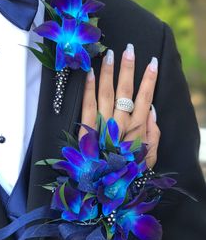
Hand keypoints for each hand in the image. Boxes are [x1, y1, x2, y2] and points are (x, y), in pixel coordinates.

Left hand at [79, 44, 159, 168]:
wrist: (104, 189)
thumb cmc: (129, 172)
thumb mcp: (149, 158)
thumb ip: (153, 134)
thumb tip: (152, 110)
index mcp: (137, 131)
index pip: (145, 99)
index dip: (149, 80)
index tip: (152, 62)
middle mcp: (120, 125)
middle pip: (125, 92)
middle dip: (128, 70)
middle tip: (129, 50)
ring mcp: (102, 126)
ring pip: (106, 94)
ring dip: (108, 73)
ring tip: (109, 54)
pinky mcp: (86, 130)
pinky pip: (87, 105)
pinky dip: (88, 88)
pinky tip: (89, 72)